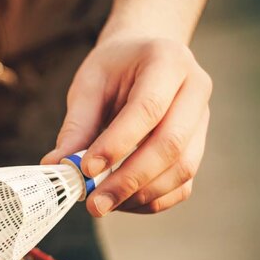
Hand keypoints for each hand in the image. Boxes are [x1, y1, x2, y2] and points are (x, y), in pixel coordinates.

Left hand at [42, 35, 211, 216]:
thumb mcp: (89, 85)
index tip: (86, 170)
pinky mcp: (198, 146)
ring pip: (182, 169)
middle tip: (95, 203)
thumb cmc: (114, 69)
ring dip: (140, 195)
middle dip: (129, 180)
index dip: (117, 144)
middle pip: (170, 144)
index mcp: (168, 61)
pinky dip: (152, 200)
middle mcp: (195, 89)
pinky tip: (122, 202)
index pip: (147, 108)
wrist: (144, 56)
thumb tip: (57, 166)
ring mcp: (202, 120)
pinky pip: (183, 184)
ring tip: (103, 204)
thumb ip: (76, 125)